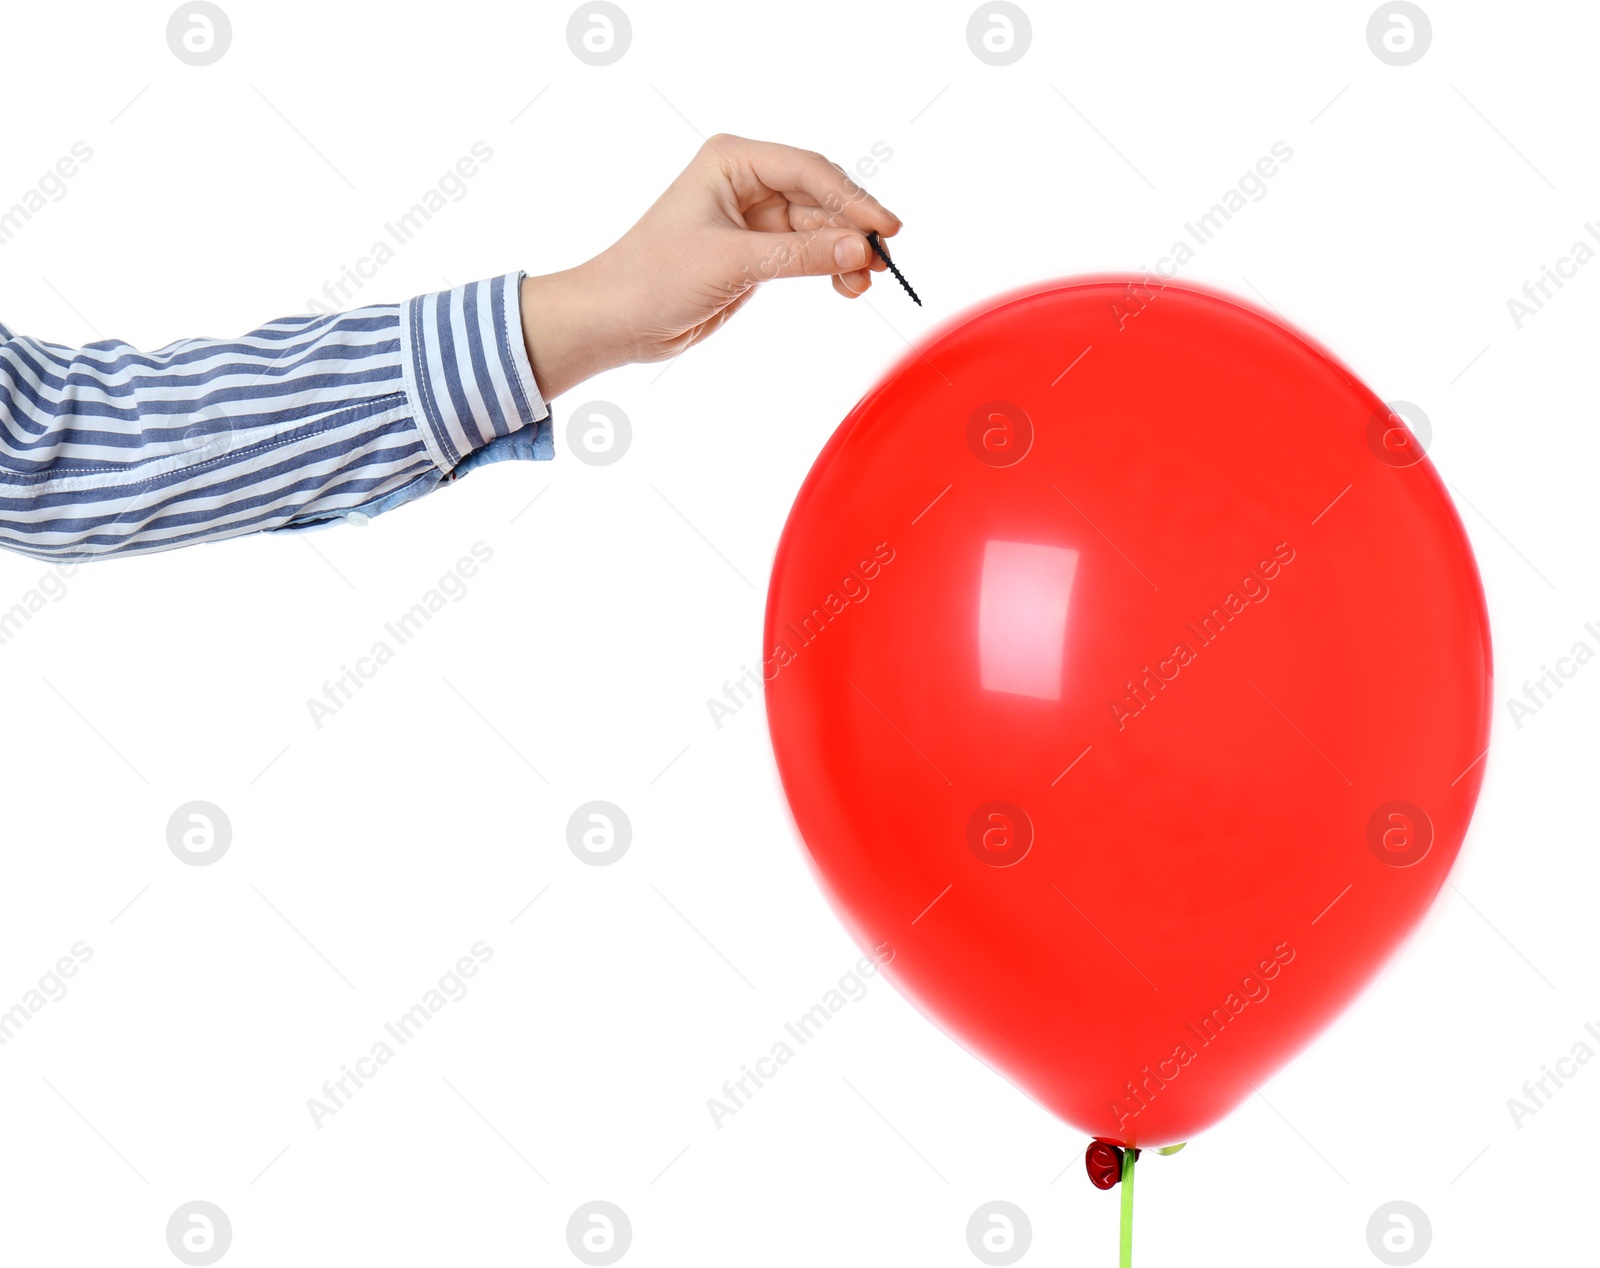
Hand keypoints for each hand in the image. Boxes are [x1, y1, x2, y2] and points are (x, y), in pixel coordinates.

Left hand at [518, 134, 903, 399]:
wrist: (617, 320)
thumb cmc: (655, 277)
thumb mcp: (734, 263)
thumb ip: (800, 255)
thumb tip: (859, 251)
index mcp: (733, 161)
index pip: (809, 171)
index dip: (853, 199)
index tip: (886, 229)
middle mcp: (745, 182)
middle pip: (821, 198)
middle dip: (853, 229)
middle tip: (883, 262)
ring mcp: (753, 218)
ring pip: (819, 229)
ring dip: (844, 254)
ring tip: (864, 283)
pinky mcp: (756, 253)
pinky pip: (806, 253)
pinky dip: (828, 268)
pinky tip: (846, 286)